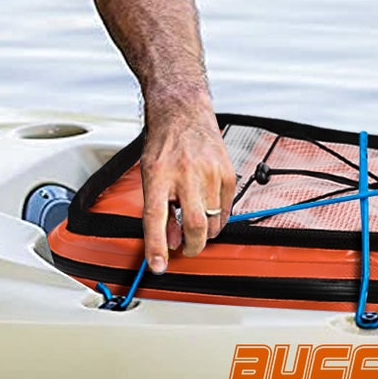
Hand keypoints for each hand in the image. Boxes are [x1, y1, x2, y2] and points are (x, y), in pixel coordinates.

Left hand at [140, 104, 235, 273]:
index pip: (155, 218)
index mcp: (159, 175)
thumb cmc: (164, 143)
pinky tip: (208, 211)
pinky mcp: (227, 173)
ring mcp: (210, 173)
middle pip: (195, 225)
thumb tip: (169, 242)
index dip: (156, 246)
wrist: (183, 113)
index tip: (158, 266)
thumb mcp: (150, 176)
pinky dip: (217, 219)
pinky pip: (226, 210)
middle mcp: (185, 174)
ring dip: (204, 233)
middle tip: (187, 249)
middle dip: (192, 247)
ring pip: (213, 221)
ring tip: (195, 226)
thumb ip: (159, 210)